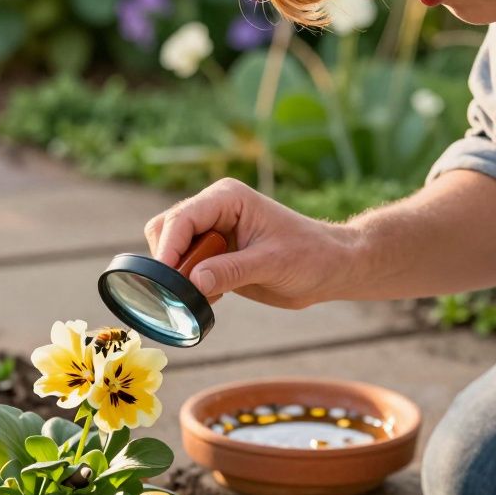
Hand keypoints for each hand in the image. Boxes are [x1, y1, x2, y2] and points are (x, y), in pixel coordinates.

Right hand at [142, 178, 356, 308]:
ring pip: (171, 251)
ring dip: (178, 276)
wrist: (330, 268)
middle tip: (184, 291)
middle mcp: (213, 210)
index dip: (169, 248)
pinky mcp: (213, 255)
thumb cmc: (311, 256)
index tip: (164, 280)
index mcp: (227, 198)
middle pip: (166, 230)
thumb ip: (231, 271)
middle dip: (169, 261)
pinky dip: (189, 286)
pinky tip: (214, 296)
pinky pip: (184, 269)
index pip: (183, 218)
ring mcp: (211, 233)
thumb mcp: (272, 264)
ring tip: (207, 293)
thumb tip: (193, 281)